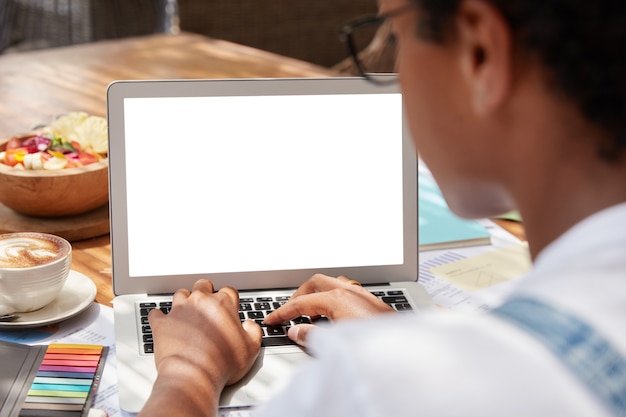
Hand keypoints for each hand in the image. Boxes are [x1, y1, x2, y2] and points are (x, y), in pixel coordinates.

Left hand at [139, 279, 261, 416]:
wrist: (194, 375)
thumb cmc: (222, 364)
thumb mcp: (252, 349)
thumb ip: (254, 331)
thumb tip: (250, 325)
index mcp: (223, 304)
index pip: (228, 291)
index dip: (230, 300)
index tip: (229, 309)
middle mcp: (200, 302)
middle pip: (203, 285)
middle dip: (206, 292)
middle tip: (207, 305)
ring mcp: (179, 311)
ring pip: (180, 294)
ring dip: (184, 301)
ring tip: (187, 312)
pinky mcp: (162, 324)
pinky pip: (156, 314)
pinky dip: (160, 317)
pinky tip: (163, 321)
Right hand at [264, 274, 393, 345]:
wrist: (403, 349)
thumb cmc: (373, 344)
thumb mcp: (335, 341)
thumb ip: (312, 335)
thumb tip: (296, 332)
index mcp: (337, 298)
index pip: (302, 303)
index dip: (284, 312)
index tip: (273, 319)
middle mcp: (349, 291)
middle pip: (316, 283)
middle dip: (300, 294)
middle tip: (289, 310)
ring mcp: (362, 294)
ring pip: (332, 283)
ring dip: (317, 292)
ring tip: (309, 307)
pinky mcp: (371, 301)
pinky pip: (346, 289)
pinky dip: (333, 295)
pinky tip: (333, 310)